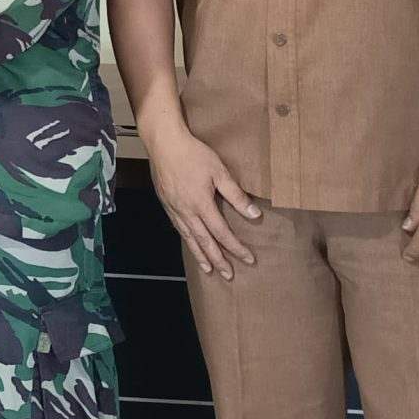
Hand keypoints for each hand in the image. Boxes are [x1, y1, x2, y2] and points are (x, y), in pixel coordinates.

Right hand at [148, 126, 259, 280]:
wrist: (164, 143)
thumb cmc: (193, 154)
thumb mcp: (219, 171)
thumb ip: (236, 195)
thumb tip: (254, 215)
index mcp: (201, 204)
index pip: (222, 233)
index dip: (236, 248)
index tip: (248, 259)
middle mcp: (186, 211)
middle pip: (204, 242)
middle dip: (218, 259)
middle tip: (229, 275)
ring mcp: (174, 209)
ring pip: (189, 238)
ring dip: (200, 255)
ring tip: (209, 269)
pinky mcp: (166, 203)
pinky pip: (179, 228)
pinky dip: (187, 240)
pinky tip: (192, 244)